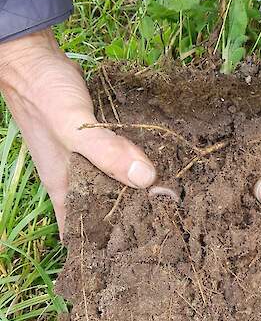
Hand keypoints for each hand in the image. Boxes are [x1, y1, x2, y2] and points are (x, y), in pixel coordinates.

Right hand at [0, 29, 155, 235]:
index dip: (102, 251)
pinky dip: (132, 170)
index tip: (135, 263)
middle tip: (165, 235)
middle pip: (102, 212)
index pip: (81, 232)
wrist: (33, 57)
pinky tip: (155, 171)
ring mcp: (84, 160)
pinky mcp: (94, 141)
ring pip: (111, 187)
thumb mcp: (74, 127)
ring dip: (133, 196)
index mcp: (65, 187)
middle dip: (126, 225)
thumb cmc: (45, 96)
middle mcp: (75, 179)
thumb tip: (147, 180)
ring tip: (168, 209)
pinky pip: (116, 163)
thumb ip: (106, 152)